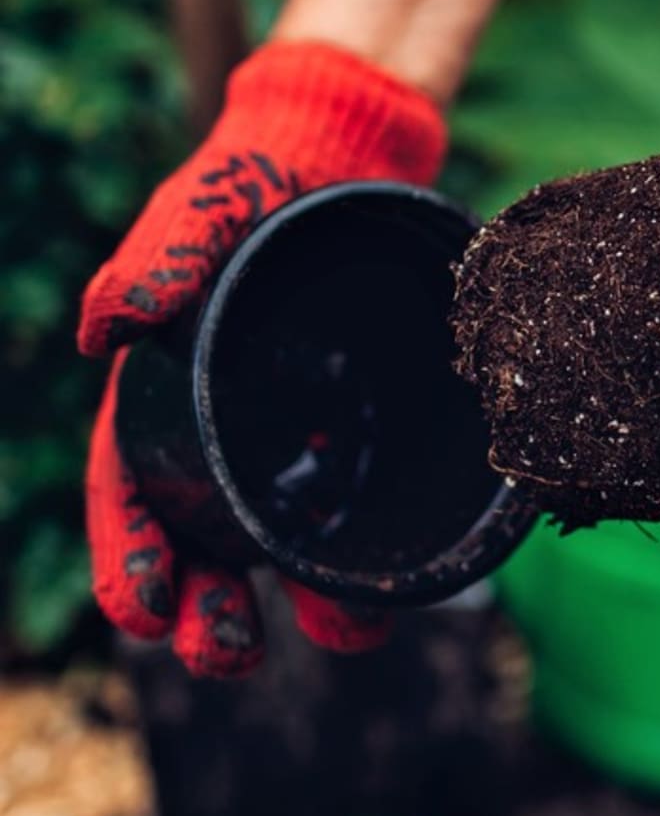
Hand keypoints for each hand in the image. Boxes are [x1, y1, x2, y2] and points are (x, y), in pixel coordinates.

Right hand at [79, 41, 445, 675]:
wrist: (353, 156)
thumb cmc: (255, 180)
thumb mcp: (206, 208)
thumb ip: (160, 258)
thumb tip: (108, 325)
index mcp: (164, 390)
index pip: (134, 487)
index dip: (133, 554)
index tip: (142, 612)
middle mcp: (226, 426)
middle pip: (207, 538)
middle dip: (210, 609)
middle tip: (228, 659)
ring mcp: (297, 430)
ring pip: (289, 539)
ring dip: (304, 600)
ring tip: (341, 642)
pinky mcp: (363, 422)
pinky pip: (362, 498)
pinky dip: (371, 548)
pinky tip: (394, 590)